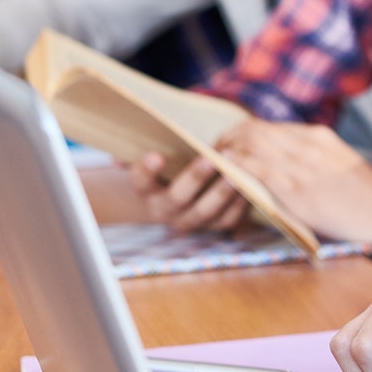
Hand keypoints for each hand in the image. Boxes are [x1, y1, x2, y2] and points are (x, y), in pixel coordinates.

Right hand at [127, 149, 249, 233]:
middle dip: (195, 178)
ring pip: (204, 212)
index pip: (140, 181)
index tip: (157, 156)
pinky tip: (248, 186)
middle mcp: (164, 210)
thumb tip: (123, 146)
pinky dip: (238, 205)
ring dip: (221, 193)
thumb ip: (144, 149)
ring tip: (236, 172)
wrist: (179, 194)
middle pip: (177, 198)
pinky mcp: (212, 226)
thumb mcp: (156, 156)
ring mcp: (189, 221)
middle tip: (212, 159)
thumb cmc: (169, 165)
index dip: (147, 170)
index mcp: (146, 190)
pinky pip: (226, 220)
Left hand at [214, 118, 371, 241]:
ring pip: (250, 142)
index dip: (242, 133)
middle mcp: (307, 143)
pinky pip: (254, 167)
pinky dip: (234, 165)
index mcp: (318, 137)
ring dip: (226, 149)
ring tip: (210, 160)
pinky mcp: (296, 187)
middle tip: (211, 151)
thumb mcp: (341, 167)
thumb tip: (286, 174)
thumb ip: (314, 163)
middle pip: (255, 129)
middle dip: (228, 138)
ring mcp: (301, 164)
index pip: (269, 126)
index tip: (229, 143)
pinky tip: (222, 170)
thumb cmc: (371, 199)